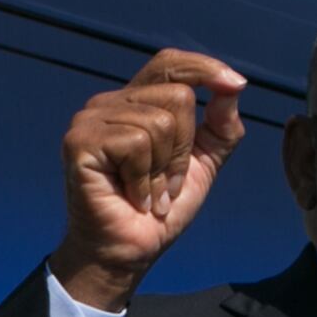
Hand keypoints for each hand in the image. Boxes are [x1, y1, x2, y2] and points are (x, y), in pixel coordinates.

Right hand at [53, 47, 250, 315]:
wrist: (127, 253)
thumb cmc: (159, 210)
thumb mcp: (202, 164)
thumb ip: (220, 127)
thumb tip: (233, 88)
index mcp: (135, 102)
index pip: (170, 63)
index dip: (204, 68)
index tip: (236, 85)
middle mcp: (109, 104)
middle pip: (177, 96)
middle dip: (185, 150)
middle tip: (167, 186)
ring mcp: (90, 120)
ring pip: (161, 122)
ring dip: (164, 172)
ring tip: (149, 196)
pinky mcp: (79, 142)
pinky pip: (136, 142)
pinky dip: (144, 179)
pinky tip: (133, 198)